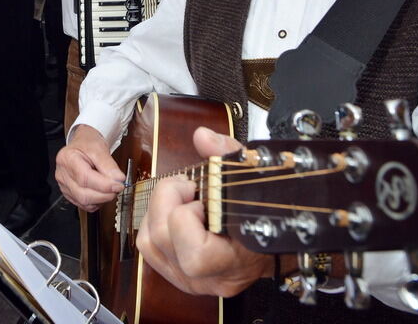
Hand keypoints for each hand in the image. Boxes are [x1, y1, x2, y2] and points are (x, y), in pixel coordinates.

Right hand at [55, 124, 124, 211]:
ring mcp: (64, 185)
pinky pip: (84, 205)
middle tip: (118, 187)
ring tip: (111, 189)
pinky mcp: (69, 194)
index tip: (119, 184)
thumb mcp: (99, 148)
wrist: (83, 144)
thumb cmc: (88, 144)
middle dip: (104, 194)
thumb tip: (118, 179)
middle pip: (83, 194)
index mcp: (67, 158)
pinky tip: (102, 193)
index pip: (84, 178)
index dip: (104, 185)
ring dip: (102, 199)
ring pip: (83, 202)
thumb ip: (108, 164)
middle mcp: (62, 174)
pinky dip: (96, 202)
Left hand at [136, 128, 272, 297]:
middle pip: (162, 239)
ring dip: (158, 209)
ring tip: (182, 198)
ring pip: (149, 242)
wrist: (270, 241)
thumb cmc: (263, 210)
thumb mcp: (250, 177)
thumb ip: (226, 155)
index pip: (196, 253)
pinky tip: (174, 211)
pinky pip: (148, 245)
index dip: (189, 216)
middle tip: (188, 187)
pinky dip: (153, 221)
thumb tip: (202, 137)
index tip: (203, 196)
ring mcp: (189, 280)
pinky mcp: (174, 273)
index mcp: (234, 262)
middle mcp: (208, 279)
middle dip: (167, 200)